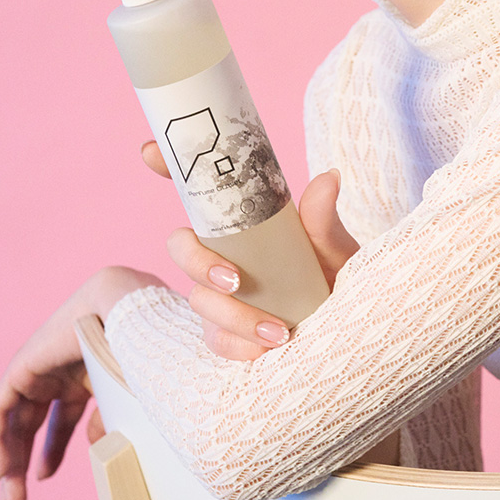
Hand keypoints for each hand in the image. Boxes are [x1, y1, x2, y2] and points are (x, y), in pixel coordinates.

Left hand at [0, 266, 165, 499]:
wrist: (132, 312)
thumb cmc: (143, 349)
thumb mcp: (127, 397)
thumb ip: (107, 419)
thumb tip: (94, 444)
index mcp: (87, 375)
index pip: (61, 418)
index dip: (51, 450)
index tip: (43, 479)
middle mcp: (60, 372)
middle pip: (34, 423)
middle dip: (25, 463)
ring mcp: (42, 368)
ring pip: (15, 420)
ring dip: (10, 459)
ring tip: (11, 497)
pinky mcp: (24, 365)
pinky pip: (1, 409)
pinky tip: (5, 470)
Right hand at [142, 142, 358, 360]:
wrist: (349, 326)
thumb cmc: (333, 277)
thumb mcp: (334, 248)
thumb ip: (323, 220)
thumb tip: (328, 178)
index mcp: (244, 221)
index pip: (197, 191)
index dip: (167, 167)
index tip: (150, 150)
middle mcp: (224, 253)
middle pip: (181, 248)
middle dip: (197, 264)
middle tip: (234, 281)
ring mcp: (221, 293)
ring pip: (198, 299)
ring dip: (233, 316)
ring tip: (277, 331)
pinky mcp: (228, 332)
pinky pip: (215, 339)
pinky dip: (238, 344)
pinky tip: (264, 349)